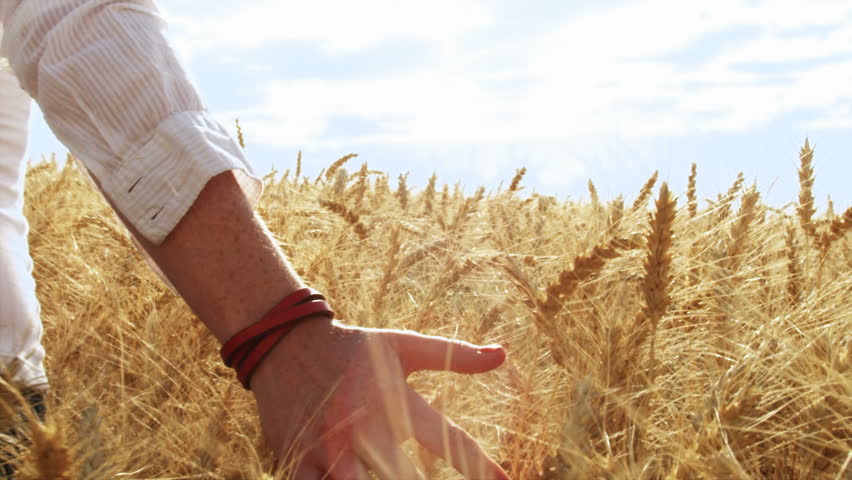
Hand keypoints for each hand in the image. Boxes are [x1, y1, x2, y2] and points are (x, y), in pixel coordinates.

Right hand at [250, 317, 509, 479]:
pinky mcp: (299, 460)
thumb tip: (503, 354)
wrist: (286, 344)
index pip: (447, 439)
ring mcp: (328, 449)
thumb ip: (454, 355)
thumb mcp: (403, 345)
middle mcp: (364, 430)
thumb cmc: (353, 347)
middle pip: (402, 478)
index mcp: (394, 402)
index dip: (479, 465)